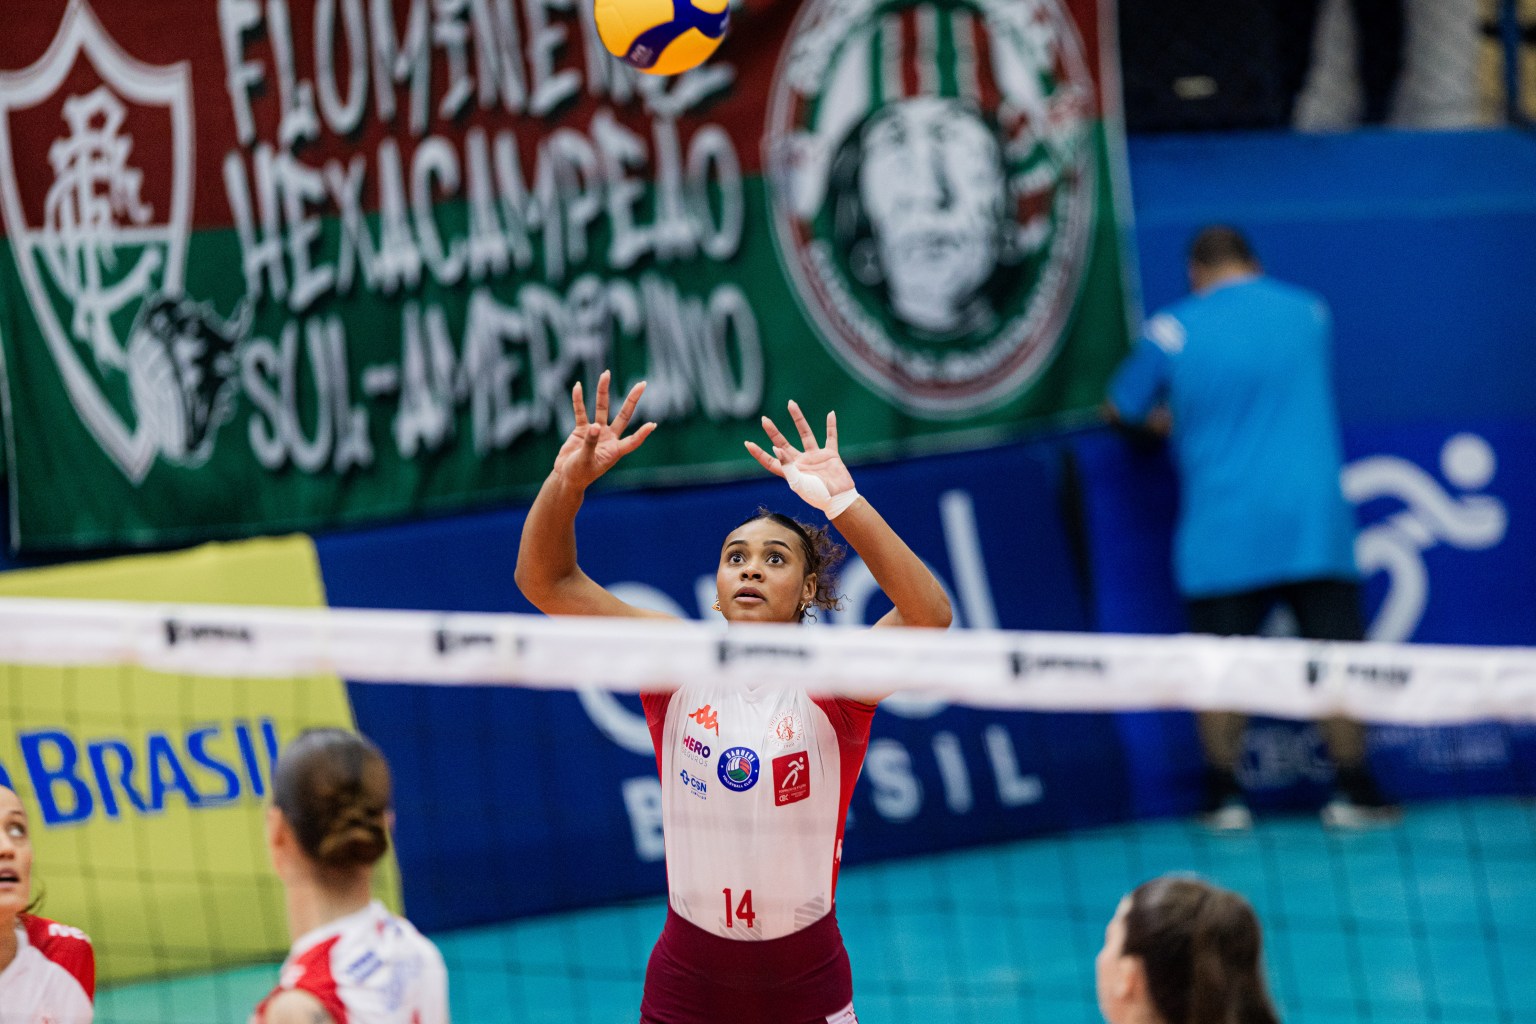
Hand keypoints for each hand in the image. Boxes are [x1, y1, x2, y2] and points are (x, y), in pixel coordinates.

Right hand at [553, 370, 654, 489]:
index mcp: (615, 450)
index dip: (642, 434)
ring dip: (602, 391)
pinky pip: (580, 412)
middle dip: (632, 399)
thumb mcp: (585, 461)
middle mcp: (609, 438)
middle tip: (642, 384)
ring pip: (602, 408)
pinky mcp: (581, 429)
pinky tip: (578, 386)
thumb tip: (594, 426)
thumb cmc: (579, 473)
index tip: (653, 425)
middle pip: (624, 415)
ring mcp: (596, 432)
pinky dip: (578, 400)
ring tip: (605, 374)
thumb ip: (590, 443)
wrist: (565, 476)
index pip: (633, 441)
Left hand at [745, 401, 857, 513]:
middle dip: (773, 432)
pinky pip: (831, 437)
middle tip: (764, 419)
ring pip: (805, 433)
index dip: (759, 453)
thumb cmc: (818, 495)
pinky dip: (831, 426)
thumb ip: (787, 465)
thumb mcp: (798, 483)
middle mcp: (801, 462)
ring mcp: (815, 457)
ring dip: (798, 419)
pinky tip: (831, 414)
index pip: (770, 461)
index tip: (747, 443)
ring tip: (791, 403)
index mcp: (791, 471)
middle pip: (783, 443)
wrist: (840, 500)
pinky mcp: (830, 455)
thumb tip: (775, 448)